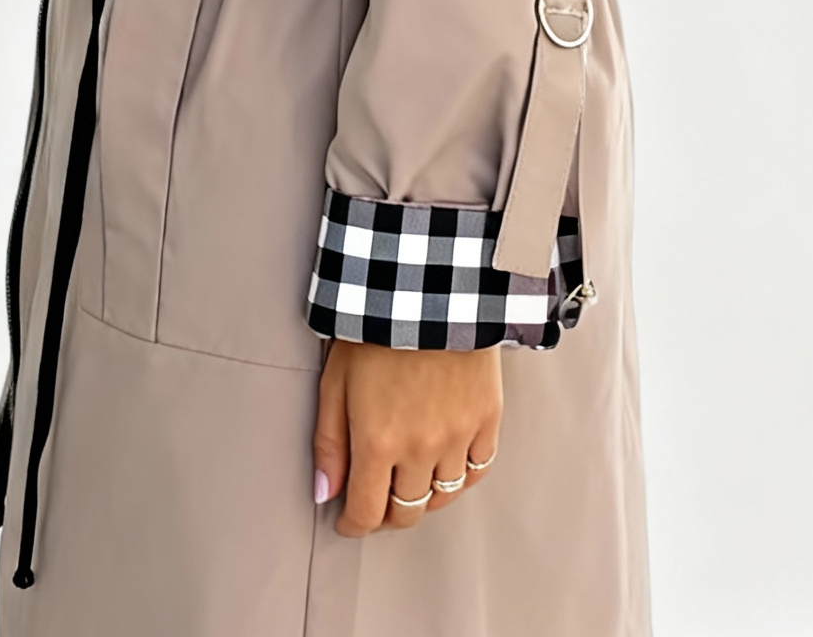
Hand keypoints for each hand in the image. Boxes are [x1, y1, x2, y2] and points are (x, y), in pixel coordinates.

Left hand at [312, 338, 501, 536]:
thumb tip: (325, 492)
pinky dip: (460, 477)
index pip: (367, 512)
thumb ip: (329, 441)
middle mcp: (420, 448)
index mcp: (377, 441)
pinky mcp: (487, 419)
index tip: (348, 520)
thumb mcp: (335, 379)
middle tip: (376, 502)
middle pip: (406, 512)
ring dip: (422, 497)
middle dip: (386, 514)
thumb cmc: (376, 326)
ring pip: (442, 497)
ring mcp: (457, 435)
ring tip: (408, 482)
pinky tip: (445, 465)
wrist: (430, 286)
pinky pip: (477, 470)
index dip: (354, 524)